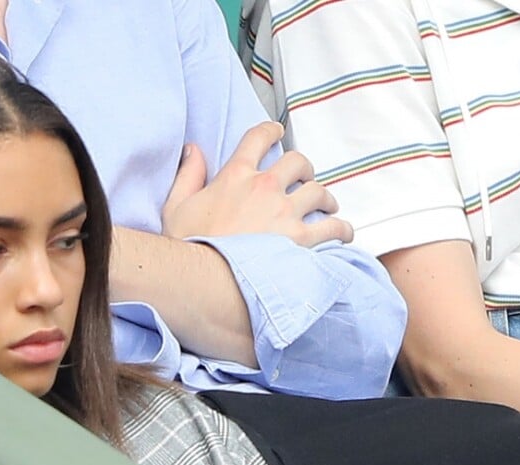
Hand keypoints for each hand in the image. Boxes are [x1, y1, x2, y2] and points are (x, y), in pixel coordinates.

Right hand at [162, 121, 352, 246]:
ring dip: (324, 197)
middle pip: (297, 162)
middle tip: (305, 178)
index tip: (277, 133)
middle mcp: (264, 187)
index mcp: (235, 175)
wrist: (204, 279)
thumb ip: (188, 175)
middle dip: (304, 168)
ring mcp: (284, 212)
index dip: (271, 131)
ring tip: (327, 205)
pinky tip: (343, 232)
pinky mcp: (300, 239)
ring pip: (318, 191)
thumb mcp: (176, 206)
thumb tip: (194, 150)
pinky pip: (332, 227)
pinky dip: (341, 228)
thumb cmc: (188, 246)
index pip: (258, 138)